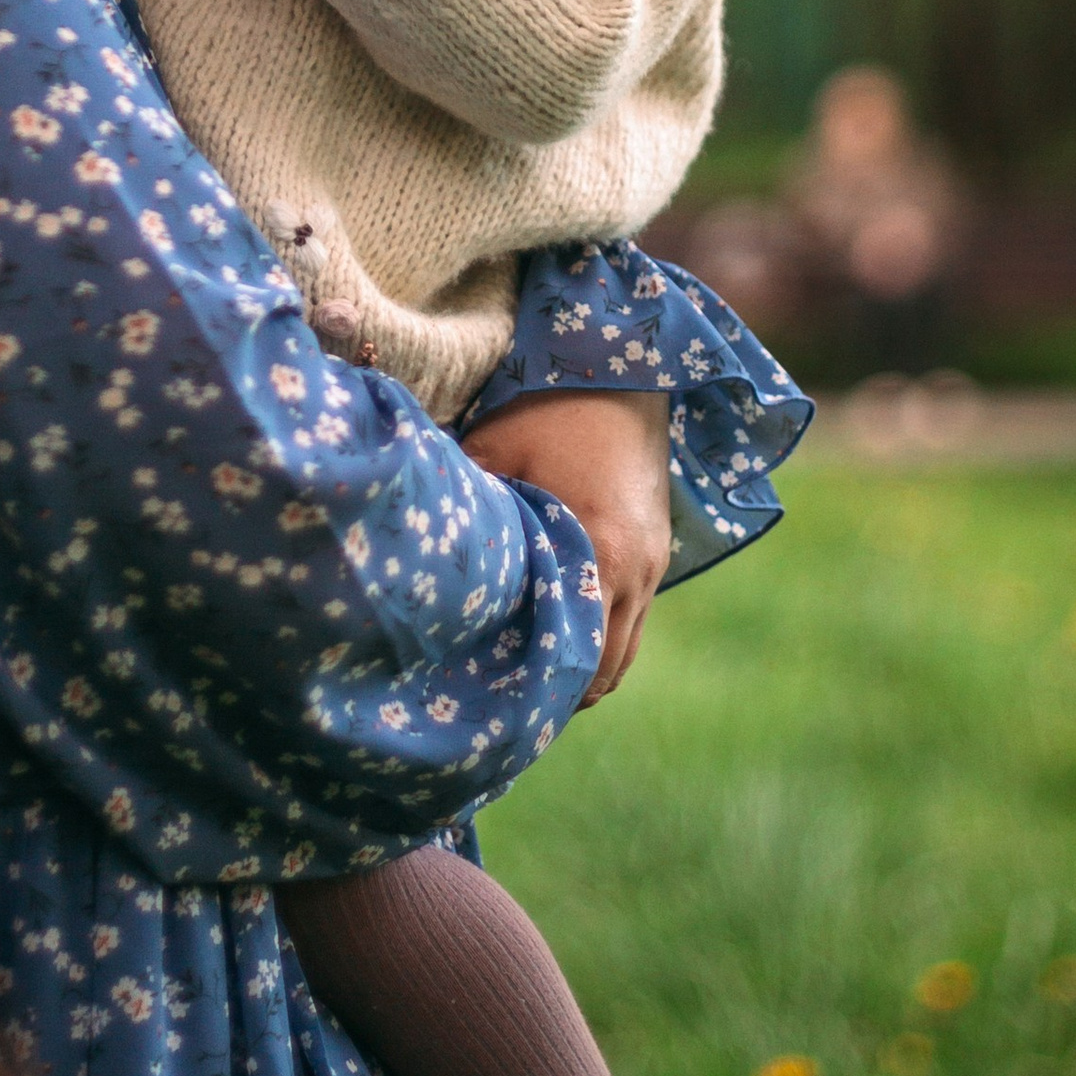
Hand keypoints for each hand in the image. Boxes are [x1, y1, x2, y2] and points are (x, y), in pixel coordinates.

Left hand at [462, 391, 670, 703]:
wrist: (624, 367)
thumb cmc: (549, 408)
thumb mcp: (495, 454)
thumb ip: (470, 514)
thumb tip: (417, 559)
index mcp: (598, 554)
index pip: (578, 659)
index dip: (541, 691)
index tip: (500, 708)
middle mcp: (635, 571)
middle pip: (607, 670)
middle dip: (565, 692)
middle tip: (513, 703)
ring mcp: (654, 563)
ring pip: (626, 649)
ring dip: (588, 666)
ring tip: (538, 677)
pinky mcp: (658, 550)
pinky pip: (635, 617)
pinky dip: (605, 634)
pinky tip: (565, 630)